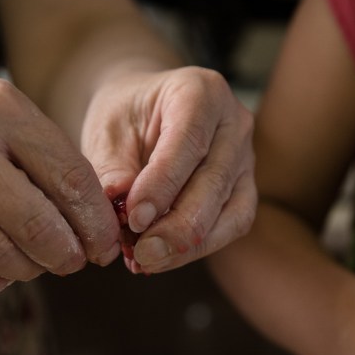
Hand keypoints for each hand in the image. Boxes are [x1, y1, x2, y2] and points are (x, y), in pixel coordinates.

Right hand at [0, 53, 119, 295]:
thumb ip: (42, 149)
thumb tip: (95, 215)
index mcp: (1, 108)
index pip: (71, 180)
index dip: (97, 224)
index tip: (106, 245)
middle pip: (39, 228)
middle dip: (69, 257)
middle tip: (74, 262)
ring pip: (0, 256)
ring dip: (28, 271)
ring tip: (33, 264)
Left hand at [81, 66, 254, 272]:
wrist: (145, 113)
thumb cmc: (127, 115)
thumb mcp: (108, 129)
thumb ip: (112, 166)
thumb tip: (118, 205)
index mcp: (202, 92)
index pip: (188, 142)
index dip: (162, 185)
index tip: (134, 219)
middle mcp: (235, 123)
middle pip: (215, 181)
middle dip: (178, 226)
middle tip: (142, 254)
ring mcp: (247, 158)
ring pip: (232, 210)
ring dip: (190, 244)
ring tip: (149, 261)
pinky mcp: (245, 188)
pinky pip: (233, 224)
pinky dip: (199, 247)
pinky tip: (165, 259)